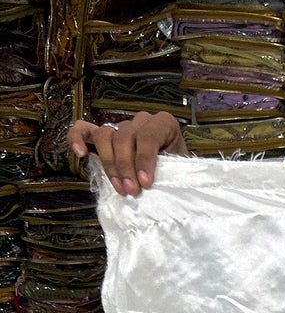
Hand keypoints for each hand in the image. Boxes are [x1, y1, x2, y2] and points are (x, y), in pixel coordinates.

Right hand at [68, 110, 188, 194]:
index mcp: (163, 124)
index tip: (145, 182)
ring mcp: (120, 126)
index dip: (144, 159)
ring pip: (105, 135)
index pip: (148, 135)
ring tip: (119, 187)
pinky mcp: (103, 135)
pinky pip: (84, 129)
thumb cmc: (177, 173)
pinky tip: (80, 153)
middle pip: (124, 136)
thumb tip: (153, 186)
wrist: (173, 176)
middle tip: (132, 191)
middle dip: (127, 166)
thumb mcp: (179, 171)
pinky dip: (77, 138)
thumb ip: (170, 172)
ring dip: (109, 163)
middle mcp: (141, 121)